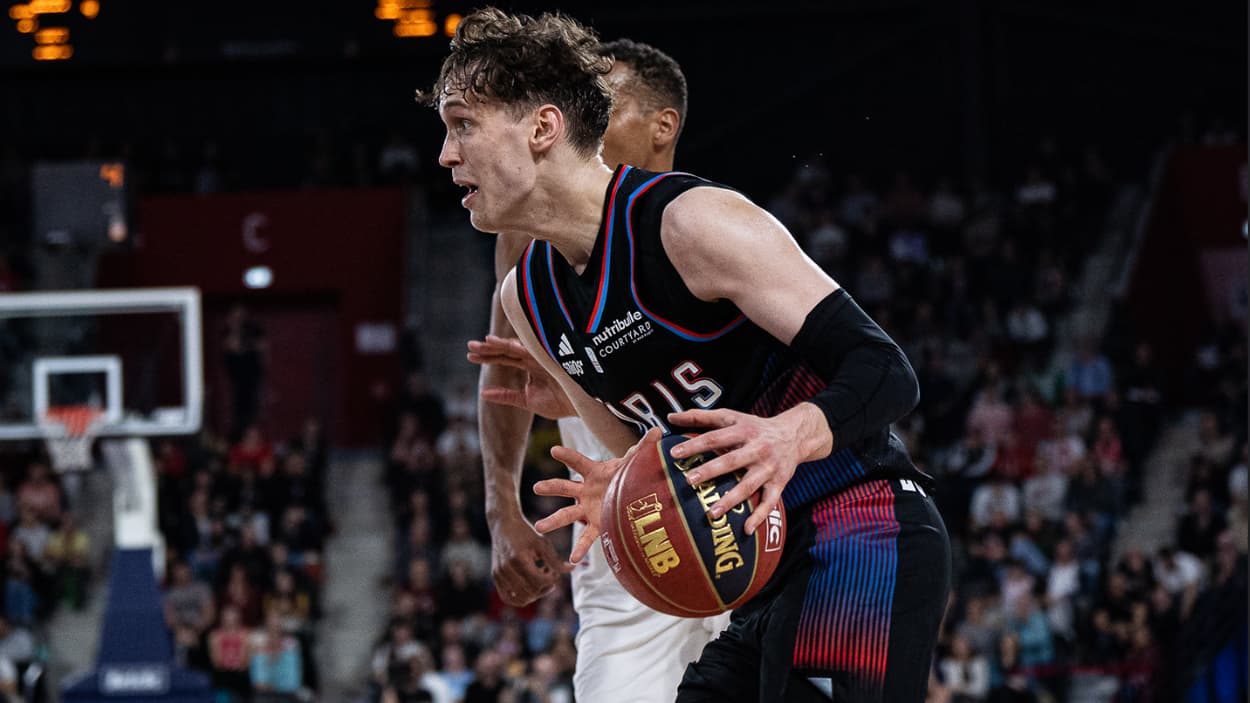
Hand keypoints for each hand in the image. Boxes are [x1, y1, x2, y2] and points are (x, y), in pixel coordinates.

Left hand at [467, 335, 576, 419]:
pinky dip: (512, 345)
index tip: (469, 356)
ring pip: (515, 347)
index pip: (505, 359)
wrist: (582, 406)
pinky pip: (528, 348)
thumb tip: (482, 394)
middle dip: (488, 348)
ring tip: (480, 343)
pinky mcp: (548, 356)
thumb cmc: (560, 403)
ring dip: (497, 345)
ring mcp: (541, 355)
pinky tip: (497, 343)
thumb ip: (506, 396)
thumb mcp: (527, 401)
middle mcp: (534, 357)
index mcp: (530, 366)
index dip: (487, 357)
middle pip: (506, 350)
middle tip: (469, 347)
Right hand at [489, 512, 572, 606]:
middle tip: (548, 575)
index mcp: (519, 558)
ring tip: (538, 581)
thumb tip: (571, 570)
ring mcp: (499, 574)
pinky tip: (529, 586)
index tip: (554, 572)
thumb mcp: (542, 543)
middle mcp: (506, 568)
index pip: (539, 581)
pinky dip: (520, 597)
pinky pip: (507, 597)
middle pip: (530, 592)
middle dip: (544, 588)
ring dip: (533, 594)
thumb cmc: (525, 532)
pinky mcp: (495, 577)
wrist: (503, 525)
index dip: (551, 580)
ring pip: (520, 599)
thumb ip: (556, 560)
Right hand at [533, 428, 660, 563]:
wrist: (630, 495)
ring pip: (567, 514)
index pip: (578, 462)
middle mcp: (585, 490)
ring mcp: (587, 508)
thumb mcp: (634, 463)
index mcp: (594, 472)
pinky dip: (580, 548)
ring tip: (538, 527)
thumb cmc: (628, 475)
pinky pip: (585, 537)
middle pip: (564, 487)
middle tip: (537, 487)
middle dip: (551, 487)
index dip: (567, 456)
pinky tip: (572, 560)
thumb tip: (657, 431)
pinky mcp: (595, 524)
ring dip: (553, 521)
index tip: (553, 450)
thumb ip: (643, 448)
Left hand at [667, 406, 825, 534]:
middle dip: (710, 471)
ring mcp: (768, 468)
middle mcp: (757, 448)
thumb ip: (700, 417)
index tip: (675, 453)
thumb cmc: (754, 427)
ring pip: (748, 485)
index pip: (715, 437)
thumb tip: (670, 416)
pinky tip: (745, 530)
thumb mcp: (731, 417)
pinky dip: (759, 516)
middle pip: (731, 461)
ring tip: (711, 514)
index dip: (695, 445)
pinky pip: (769, 502)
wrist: (794, 435)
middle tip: (689, 481)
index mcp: (743, 430)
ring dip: (731, 500)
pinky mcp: (779, 483)